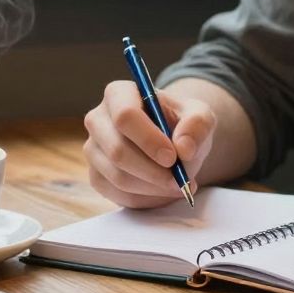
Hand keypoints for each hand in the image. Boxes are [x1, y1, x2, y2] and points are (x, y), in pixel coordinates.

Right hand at [84, 80, 216, 207]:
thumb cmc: (182, 125)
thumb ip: (197, 125)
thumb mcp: (200, 117)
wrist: (174, 144)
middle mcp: (98, 119)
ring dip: (153, 187)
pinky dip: (145, 199)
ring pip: (118, 177)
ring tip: (179, 185)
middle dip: (153, 171)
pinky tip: (164, 191)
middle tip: (180, 180)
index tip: (173, 157)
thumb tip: (183, 148)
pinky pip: (117, 194)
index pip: (125, 116)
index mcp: (119, 94)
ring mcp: (93, 149)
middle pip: (118, 151)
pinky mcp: (96, 176)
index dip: (148, 140)